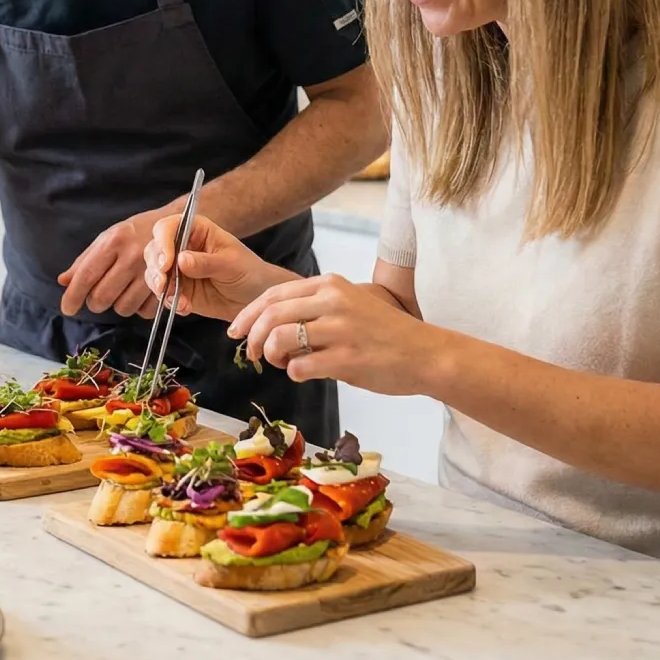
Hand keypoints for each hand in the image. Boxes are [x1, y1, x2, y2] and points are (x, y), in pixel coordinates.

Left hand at [59, 205, 176, 315]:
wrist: (178, 223)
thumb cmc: (137, 231)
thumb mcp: (109, 237)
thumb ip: (85, 261)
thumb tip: (64, 282)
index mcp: (114, 241)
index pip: (86, 275)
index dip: (73, 296)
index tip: (67, 309)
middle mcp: (133, 256)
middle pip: (103, 297)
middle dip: (95, 302)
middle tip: (98, 296)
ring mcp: (152, 272)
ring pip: (123, 308)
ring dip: (117, 305)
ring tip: (121, 291)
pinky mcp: (169, 285)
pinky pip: (145, 312)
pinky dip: (139, 308)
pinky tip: (138, 294)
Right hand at [143, 213, 295, 321]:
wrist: (255, 298)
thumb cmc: (248, 272)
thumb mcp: (230, 264)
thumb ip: (206, 262)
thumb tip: (181, 260)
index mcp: (195, 230)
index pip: (168, 228)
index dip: (163, 242)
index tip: (167, 262)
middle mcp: (181, 247)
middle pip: (154, 250)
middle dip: (155, 267)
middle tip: (164, 283)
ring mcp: (177, 269)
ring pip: (154, 273)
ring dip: (159, 287)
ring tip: (174, 298)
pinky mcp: (178, 290)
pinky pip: (164, 294)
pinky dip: (169, 302)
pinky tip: (185, 307)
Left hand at [231, 274, 441, 392]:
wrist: (425, 354)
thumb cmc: (383, 332)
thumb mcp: (348, 304)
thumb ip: (312, 308)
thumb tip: (268, 325)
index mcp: (329, 285)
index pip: (272, 295)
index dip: (247, 314)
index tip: (234, 331)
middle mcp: (333, 302)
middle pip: (270, 316)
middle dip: (251, 338)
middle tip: (249, 354)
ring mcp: (340, 330)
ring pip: (279, 341)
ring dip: (271, 356)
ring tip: (283, 364)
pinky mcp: (347, 359)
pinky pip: (300, 368)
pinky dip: (294, 374)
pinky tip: (306, 374)